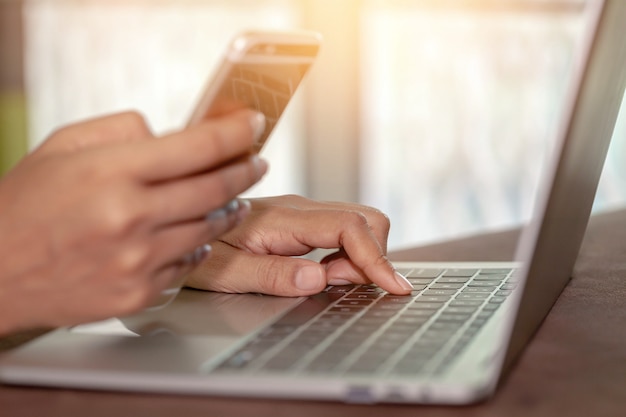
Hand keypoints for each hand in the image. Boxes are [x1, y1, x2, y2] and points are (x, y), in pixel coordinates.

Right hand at [0, 109, 266, 334]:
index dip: (236, 133)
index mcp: (112, 171)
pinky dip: (200, 244)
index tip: (254, 125)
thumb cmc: (24, 206)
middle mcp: (130, 217)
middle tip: (256, 161)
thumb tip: (173, 134)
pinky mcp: (139, 292)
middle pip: (216, 188)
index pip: (199, 146)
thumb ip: (124, 130)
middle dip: (246, 170)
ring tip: (233, 196)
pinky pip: (189, 262)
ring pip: (210, 228)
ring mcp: (138, 260)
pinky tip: (196, 233)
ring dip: (230, 208)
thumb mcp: (64, 145)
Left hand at [185, 195, 412, 295]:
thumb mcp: (225, 272)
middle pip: (365, 218)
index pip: (347, 226)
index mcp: (283, 218)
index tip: (391, 286)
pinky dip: (351, 255)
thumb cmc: (199, 251)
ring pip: (358, 223)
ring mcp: (303, 213)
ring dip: (363, 256)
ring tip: (338, 284)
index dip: (375, 256)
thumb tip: (320, 278)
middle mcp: (299, 209)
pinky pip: (342, 232)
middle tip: (355, 288)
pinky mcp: (302, 222)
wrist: (180, 223)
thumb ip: (272, 275)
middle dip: (375, 254)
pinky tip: (330, 275)